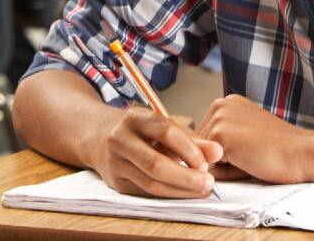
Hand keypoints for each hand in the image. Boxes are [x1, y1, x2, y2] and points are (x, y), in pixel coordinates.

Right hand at [86, 106, 222, 197]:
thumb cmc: (136, 130)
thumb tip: (217, 152)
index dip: (188, 148)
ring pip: (150, 182)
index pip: (164, 131)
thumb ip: (190, 139)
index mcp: (134, 118)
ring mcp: (115, 162)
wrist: (96, 135)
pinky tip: (183, 192)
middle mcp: (120, 139)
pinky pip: (145, 192)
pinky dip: (168, 194)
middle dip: (185, 176)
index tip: (207, 161)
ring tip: (200, 189)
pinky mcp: (115, 182)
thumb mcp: (159, 126)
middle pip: (155, 163)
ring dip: (179, 189)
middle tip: (208, 182)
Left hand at [197, 94, 313, 183]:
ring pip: (202, 158)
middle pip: (200, 148)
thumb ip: (217, 146)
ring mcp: (219, 117)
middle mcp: (220, 104)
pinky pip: (208, 166)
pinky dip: (226, 173)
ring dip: (222, 167)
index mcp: (227, 104)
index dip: (224, 156)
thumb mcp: (244, 140)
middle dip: (220, 161)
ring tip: (250, 158)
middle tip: (253, 154)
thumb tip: (190, 162)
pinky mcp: (220, 133)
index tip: (252, 149)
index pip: (205, 140)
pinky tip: (248, 161)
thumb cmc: (278, 152)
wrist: (303, 153)